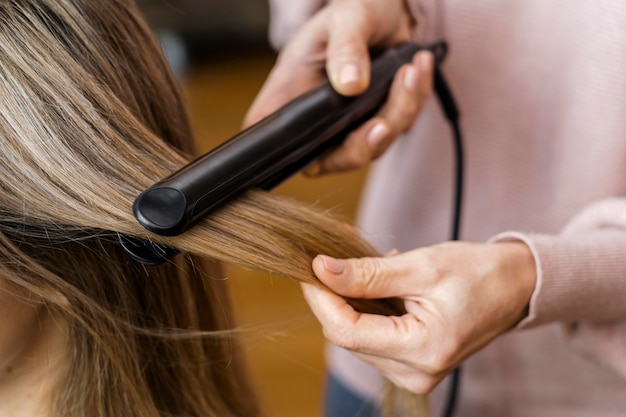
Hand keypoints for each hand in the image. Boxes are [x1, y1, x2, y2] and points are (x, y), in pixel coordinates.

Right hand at [244, 0, 433, 174]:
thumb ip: (345, 49)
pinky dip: (415, 99)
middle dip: (364, 144)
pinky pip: (401, 126)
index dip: (282, 153)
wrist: (384, 9)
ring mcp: (348, 126)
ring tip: (410, 69)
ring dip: (399, 111)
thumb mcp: (345, 19)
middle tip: (383, 122)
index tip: (318, 143)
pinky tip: (419, 67)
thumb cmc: (352, 12)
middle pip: (332, 159)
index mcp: (290, 95)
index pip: (269, 136)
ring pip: (374, 146)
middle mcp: (316, 119)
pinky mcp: (378, 121)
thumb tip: (350, 85)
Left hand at [302, 241, 536, 392]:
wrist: (514, 287)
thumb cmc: (477, 273)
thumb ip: (368, 273)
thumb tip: (321, 270)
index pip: (346, 331)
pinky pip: (372, 337)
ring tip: (377, 270)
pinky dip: (369, 309)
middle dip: (335, 296)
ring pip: (356, 337)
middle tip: (337, 257)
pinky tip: (386, 287)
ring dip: (353, 301)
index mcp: (423, 349)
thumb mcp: (420, 266)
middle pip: (348, 336)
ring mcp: (414, 374)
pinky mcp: (412, 366)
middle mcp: (416, 373)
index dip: (321, 298)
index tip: (309, 266)